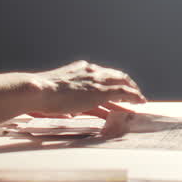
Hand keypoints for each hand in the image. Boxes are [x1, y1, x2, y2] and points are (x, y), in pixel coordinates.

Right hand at [30, 60, 145, 116]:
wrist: (41, 90)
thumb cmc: (43, 95)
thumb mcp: (57, 93)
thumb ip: (66, 98)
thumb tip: (69, 113)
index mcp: (80, 69)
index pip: (101, 74)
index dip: (110, 81)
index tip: (114, 89)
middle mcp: (91, 71)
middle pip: (115, 75)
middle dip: (125, 84)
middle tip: (132, 94)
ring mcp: (97, 80)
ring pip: (122, 82)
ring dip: (132, 91)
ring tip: (139, 99)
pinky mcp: (102, 91)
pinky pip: (124, 92)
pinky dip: (134, 96)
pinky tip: (139, 102)